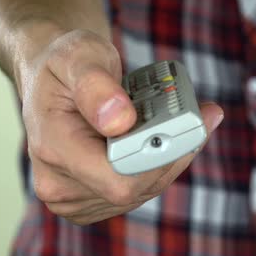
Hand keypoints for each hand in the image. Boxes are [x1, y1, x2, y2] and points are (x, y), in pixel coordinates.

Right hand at [16, 29, 223, 224]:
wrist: (53, 79)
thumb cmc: (65, 64)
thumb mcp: (77, 55)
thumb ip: (96, 87)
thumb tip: (120, 120)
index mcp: (50, 147)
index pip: (115, 176)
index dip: (155, 156)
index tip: (185, 122)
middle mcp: (58, 184)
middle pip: (136, 186)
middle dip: (174, 151)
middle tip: (205, 113)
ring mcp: (75, 198)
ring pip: (144, 190)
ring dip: (174, 155)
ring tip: (194, 117)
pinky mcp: (93, 200)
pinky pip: (141, 189)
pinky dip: (163, 163)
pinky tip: (176, 135)